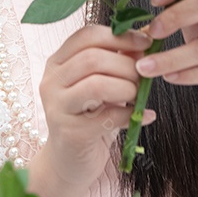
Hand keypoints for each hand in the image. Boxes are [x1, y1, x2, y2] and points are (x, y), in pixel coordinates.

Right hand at [34, 25, 155, 196]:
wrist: (70, 160)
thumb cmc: (90, 116)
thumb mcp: (103, 82)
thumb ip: (119, 60)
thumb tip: (145, 39)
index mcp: (58, 62)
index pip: (87, 35)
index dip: (120, 36)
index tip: (146, 43)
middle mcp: (51, 81)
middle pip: (92, 59)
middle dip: (126, 65)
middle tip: (143, 76)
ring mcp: (57, 107)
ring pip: (96, 85)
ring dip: (126, 87)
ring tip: (137, 95)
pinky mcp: (69, 133)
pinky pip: (106, 116)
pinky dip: (129, 113)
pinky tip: (141, 115)